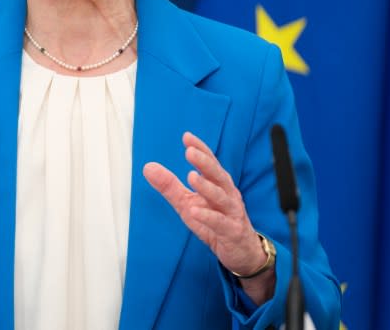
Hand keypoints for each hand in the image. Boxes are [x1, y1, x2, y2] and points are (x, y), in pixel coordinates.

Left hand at [142, 132, 275, 303]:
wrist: (242, 252)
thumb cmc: (215, 223)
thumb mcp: (188, 203)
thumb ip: (170, 186)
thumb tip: (148, 167)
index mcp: (218, 185)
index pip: (211, 163)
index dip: (201, 150)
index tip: (187, 137)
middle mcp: (228, 195)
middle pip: (218, 176)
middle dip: (205, 163)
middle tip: (190, 152)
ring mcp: (232, 214)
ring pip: (221, 197)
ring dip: (206, 187)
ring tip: (191, 176)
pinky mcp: (232, 232)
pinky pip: (220, 223)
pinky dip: (208, 217)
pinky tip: (194, 211)